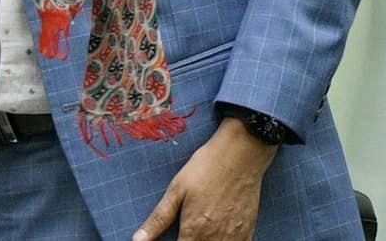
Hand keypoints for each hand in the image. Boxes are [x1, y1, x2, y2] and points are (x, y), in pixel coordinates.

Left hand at [133, 117, 275, 239]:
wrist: (240, 152)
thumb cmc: (206, 168)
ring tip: (200, 233)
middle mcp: (215, 239)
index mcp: (194, 231)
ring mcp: (234, 237)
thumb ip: (158, 219)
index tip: (174, 238)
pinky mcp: (247, 231)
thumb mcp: (176, 190)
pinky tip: (219, 236)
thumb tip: (137, 240)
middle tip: (187, 232)